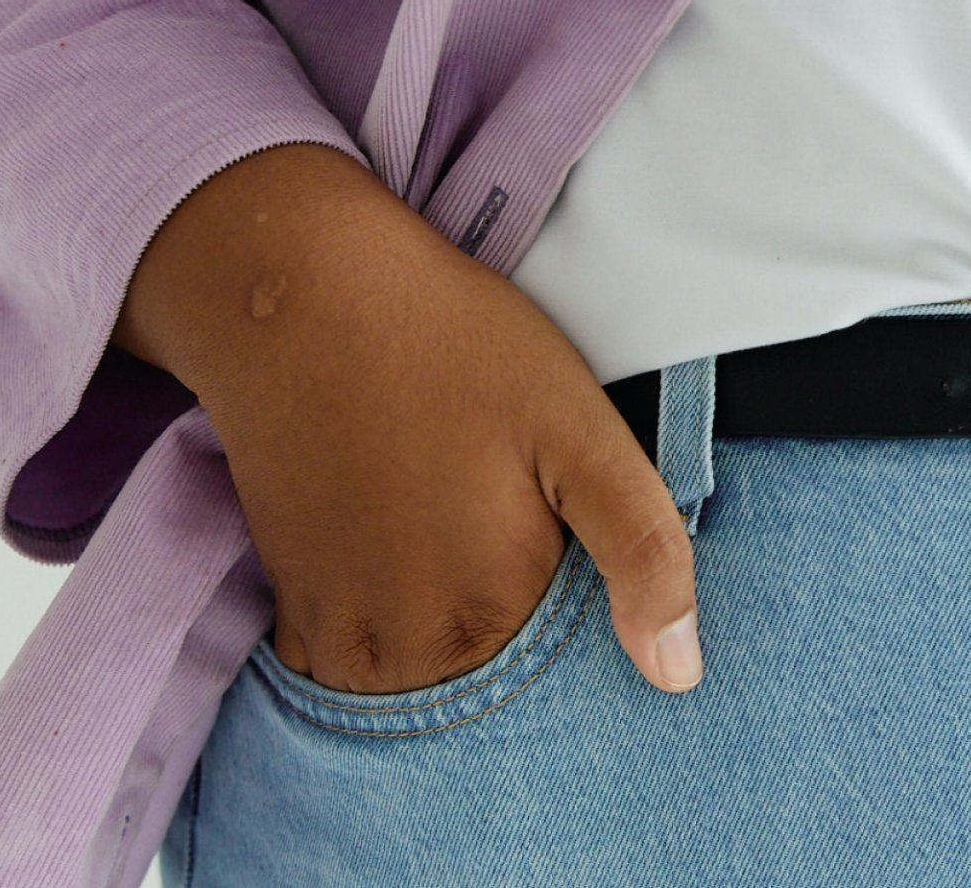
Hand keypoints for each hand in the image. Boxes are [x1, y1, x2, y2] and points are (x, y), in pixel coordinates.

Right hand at [115, 144, 704, 697]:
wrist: (303, 295)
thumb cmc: (452, 346)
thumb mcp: (577, 426)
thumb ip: (640, 548)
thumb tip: (679, 674)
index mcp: (491, 615)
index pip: (567, 664)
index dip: (575, 586)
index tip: (553, 510)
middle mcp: (406, 652)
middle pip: (493, 672)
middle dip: (513, 605)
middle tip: (493, 489)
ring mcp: (336, 636)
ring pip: (424, 672)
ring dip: (446, 619)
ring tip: (448, 504)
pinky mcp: (291, 606)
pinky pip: (356, 657)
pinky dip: (386, 617)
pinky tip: (398, 529)